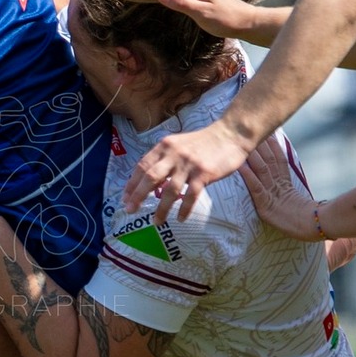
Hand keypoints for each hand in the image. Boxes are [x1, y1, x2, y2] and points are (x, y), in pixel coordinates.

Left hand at [122, 120, 252, 223]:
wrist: (230, 134)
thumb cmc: (203, 142)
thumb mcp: (178, 145)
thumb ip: (165, 160)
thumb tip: (151, 183)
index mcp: (164, 146)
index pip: (142, 166)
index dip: (132, 183)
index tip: (125, 198)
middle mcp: (173, 154)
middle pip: (150, 177)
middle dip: (138, 196)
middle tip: (130, 210)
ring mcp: (189, 164)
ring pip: (170, 190)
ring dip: (161, 209)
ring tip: (156, 222)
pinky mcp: (204, 173)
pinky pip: (191, 195)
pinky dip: (184, 209)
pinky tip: (180, 218)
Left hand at [237, 135, 321, 241]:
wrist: (315, 226)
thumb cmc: (309, 219)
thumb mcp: (298, 201)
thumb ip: (291, 190)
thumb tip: (292, 182)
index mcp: (286, 182)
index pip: (278, 159)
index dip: (272, 144)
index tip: (267, 130)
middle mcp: (278, 184)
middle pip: (268, 159)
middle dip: (260, 144)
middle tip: (250, 127)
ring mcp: (272, 193)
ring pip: (261, 169)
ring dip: (252, 155)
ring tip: (242, 141)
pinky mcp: (265, 204)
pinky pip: (255, 187)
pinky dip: (247, 176)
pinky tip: (240, 166)